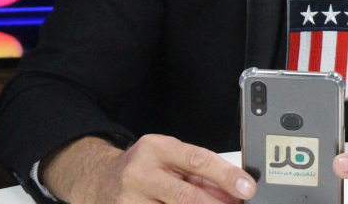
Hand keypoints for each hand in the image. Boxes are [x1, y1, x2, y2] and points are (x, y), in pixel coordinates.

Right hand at [43, 134, 257, 203]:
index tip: (247, 187)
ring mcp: (130, 199)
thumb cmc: (143, 168)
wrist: (100, 180)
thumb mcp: (169, 159)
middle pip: (187, 195)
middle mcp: (140, 172)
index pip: (197, 159)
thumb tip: (234, 190)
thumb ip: (199, 173)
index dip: (226, 176)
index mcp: (156, 148)